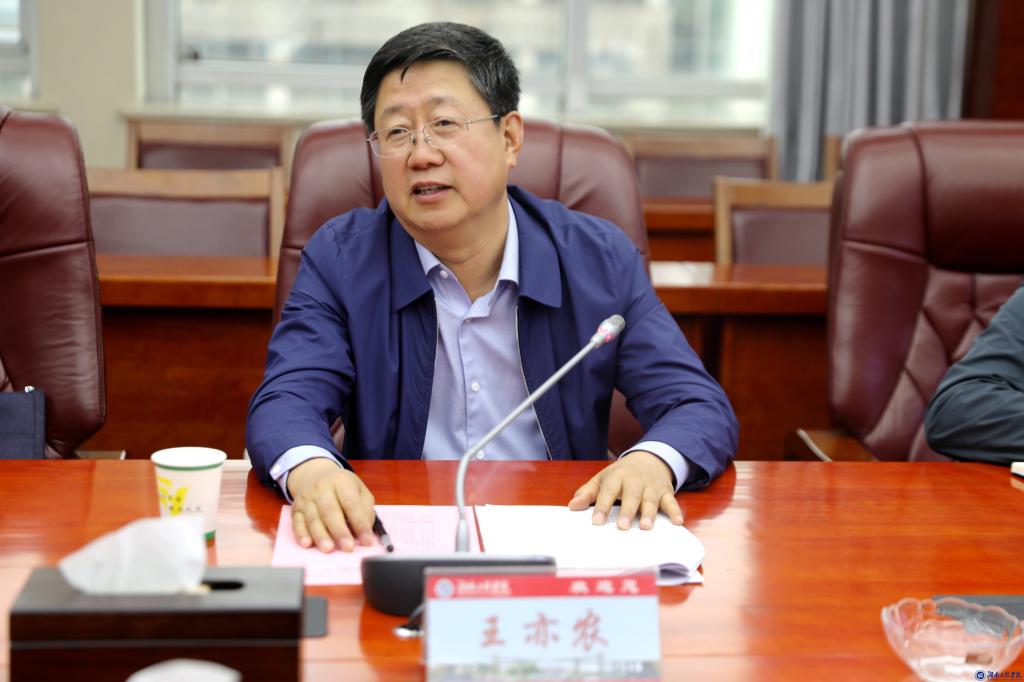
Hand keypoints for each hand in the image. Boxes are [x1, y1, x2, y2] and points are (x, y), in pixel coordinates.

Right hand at [287, 458, 375, 552]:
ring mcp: (306, 498)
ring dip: (321, 536)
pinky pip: (297, 523)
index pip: (351, 503)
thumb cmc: (343, 488)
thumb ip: (365, 509)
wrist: (315, 476)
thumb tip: (364, 531)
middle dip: (339, 531)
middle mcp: (321, 488)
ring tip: (328, 549)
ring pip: (313, 519)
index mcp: (341, 481)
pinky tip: (307, 544)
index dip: (360, 523)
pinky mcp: (295, 509)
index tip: (367, 541)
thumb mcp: (359, 491)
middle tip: (348, 548)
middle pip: (330, 511)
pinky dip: (301, 534)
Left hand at [567, 451, 682, 529]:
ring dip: (649, 513)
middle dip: (627, 511)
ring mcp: (651, 487)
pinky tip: (677, 522)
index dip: (602, 506)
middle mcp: (635, 481)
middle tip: (622, 526)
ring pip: (650, 500)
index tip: (596, 522)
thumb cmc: (621, 474)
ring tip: (646, 527)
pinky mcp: (665, 492)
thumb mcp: (603, 478)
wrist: (649, 458)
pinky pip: (672, 502)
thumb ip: (588, 492)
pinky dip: (675, 511)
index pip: (608, 492)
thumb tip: (573, 506)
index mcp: (617, 477)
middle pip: (631, 496)